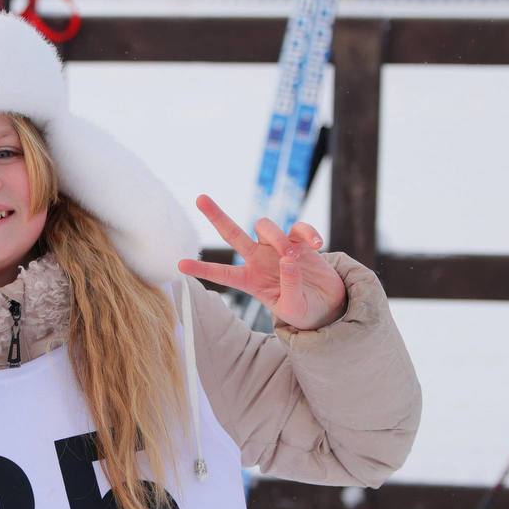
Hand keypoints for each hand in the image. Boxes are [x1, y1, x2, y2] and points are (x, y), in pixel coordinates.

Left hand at [178, 194, 346, 330]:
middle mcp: (258, 260)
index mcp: (249, 280)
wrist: (328, 304)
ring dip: (277, 238)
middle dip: (216, 216)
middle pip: (232, 234)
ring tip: (293, 257)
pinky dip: (307, 232)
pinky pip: (298, 228)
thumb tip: (288, 260)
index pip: (222, 273)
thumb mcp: (294, 308)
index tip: (179, 264)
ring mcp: (278, 248)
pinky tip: (317, 245)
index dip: (201, 269)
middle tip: (199, 198)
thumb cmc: (304, 310)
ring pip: (265, 226)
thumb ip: (289, 287)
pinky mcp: (300, 241)